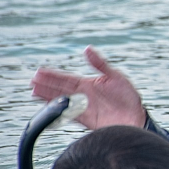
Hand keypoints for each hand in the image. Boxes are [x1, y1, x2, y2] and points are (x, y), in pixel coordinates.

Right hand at [30, 45, 145, 129]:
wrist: (136, 118)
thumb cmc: (128, 97)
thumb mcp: (115, 77)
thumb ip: (100, 64)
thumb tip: (87, 49)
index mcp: (90, 84)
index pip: (67, 78)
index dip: (53, 75)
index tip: (40, 71)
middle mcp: (84, 96)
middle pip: (61, 89)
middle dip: (47, 84)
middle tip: (33, 80)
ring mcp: (84, 108)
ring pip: (62, 100)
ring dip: (49, 96)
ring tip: (34, 91)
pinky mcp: (86, 120)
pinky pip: (68, 114)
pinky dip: (58, 110)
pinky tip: (48, 107)